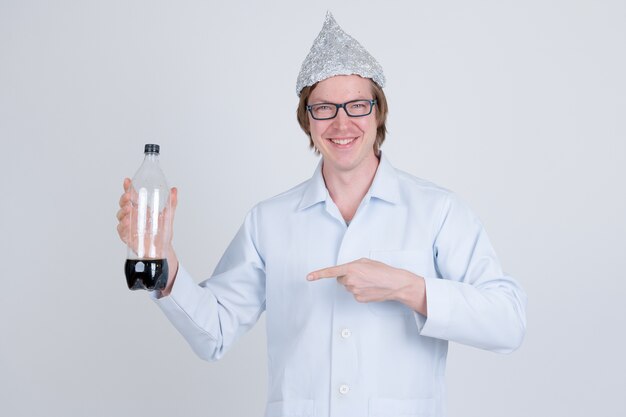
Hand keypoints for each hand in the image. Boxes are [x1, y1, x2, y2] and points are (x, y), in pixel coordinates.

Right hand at [116, 178, 179, 293]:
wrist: (161, 250)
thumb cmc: (162, 233)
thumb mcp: (168, 216)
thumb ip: (171, 203)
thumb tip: (174, 190)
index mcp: (141, 208)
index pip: (132, 196)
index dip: (128, 188)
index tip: (127, 181)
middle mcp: (133, 215)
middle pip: (124, 204)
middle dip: (124, 198)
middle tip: (128, 196)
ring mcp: (129, 225)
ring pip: (120, 215)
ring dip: (122, 210)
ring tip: (128, 208)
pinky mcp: (127, 236)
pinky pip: (121, 229)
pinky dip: (122, 225)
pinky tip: (127, 222)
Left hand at [307, 258, 426, 314]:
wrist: (395, 283)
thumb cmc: (383, 271)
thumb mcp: (366, 262)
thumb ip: (352, 265)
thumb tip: (345, 271)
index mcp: (351, 268)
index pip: (330, 272)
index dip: (318, 274)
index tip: (309, 277)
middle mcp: (350, 280)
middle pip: (340, 279)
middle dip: (347, 276)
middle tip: (361, 275)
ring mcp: (354, 291)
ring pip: (347, 286)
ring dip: (354, 283)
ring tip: (368, 281)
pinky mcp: (358, 299)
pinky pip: (354, 293)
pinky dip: (360, 291)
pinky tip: (369, 288)